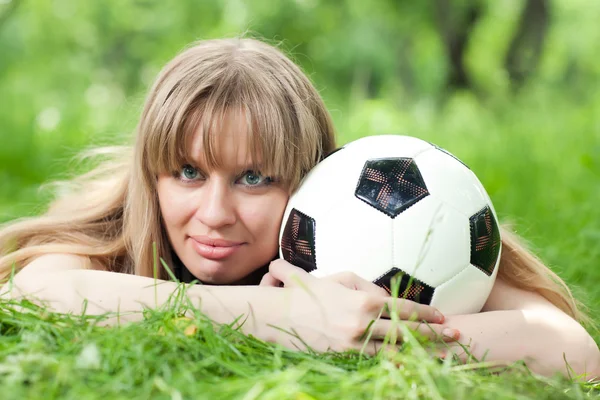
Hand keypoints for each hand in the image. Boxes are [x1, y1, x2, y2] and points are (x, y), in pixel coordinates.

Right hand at [260, 260, 459, 354]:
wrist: (279, 315)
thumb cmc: (309, 292)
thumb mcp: (339, 278)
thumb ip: (366, 284)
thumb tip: (385, 294)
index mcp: (364, 300)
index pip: (404, 307)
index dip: (426, 313)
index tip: (443, 316)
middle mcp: (363, 323)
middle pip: (406, 330)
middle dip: (434, 333)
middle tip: (457, 335)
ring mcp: (354, 344)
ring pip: (395, 351)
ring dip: (421, 353)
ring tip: (442, 357)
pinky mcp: (344, 358)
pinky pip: (375, 363)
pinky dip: (395, 365)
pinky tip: (410, 368)